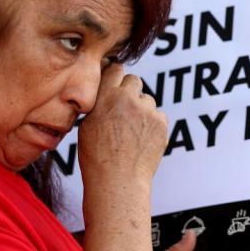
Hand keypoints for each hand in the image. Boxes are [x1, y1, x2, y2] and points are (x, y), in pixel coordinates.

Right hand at [78, 64, 167, 214]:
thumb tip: (106, 90)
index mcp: (107, 96)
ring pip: (147, 100)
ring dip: (142, 110)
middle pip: (134, 80)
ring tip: (131, 132)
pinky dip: (153, 124)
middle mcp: (129, 99)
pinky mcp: (162, 122)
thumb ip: (100, 103)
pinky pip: (158, 115)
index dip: (115, 77)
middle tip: (124, 109)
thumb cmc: (97, 157)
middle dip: (130, 92)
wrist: (118, 180)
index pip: (116, 69)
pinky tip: (142, 139)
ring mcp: (148, 110)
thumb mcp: (87, 125)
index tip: (115, 84)